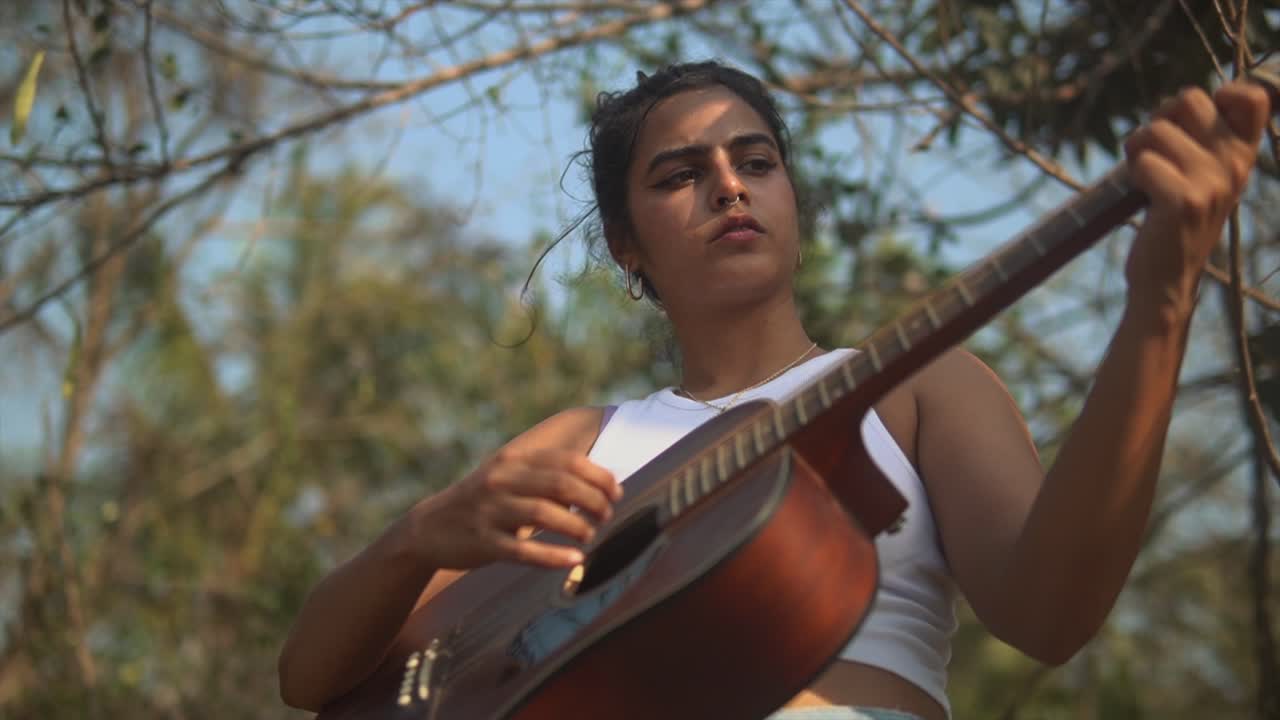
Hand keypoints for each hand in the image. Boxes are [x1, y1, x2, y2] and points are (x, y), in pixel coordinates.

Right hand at [406, 447, 621, 569]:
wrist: (428, 528)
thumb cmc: (482, 503)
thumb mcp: (508, 478)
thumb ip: (545, 476)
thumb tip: (601, 484)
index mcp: (512, 460)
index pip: (567, 461)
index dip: (599, 476)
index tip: (616, 492)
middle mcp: (501, 480)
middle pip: (560, 484)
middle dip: (593, 500)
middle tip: (607, 516)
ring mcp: (490, 511)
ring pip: (544, 515)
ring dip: (576, 526)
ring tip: (590, 536)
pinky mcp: (483, 542)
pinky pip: (524, 551)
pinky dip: (553, 557)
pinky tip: (575, 561)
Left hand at [1123, 80, 1271, 319]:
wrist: (1165, 281)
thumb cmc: (1172, 222)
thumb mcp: (1199, 177)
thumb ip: (1200, 140)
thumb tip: (1179, 99)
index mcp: (1242, 155)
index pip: (1252, 97)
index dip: (1217, 94)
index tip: (1193, 124)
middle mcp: (1235, 165)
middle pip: (1190, 99)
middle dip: (1159, 119)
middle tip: (1154, 153)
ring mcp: (1213, 183)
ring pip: (1157, 129)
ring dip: (1137, 150)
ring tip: (1145, 180)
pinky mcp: (1185, 201)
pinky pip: (1144, 162)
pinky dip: (1132, 175)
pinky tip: (1142, 198)